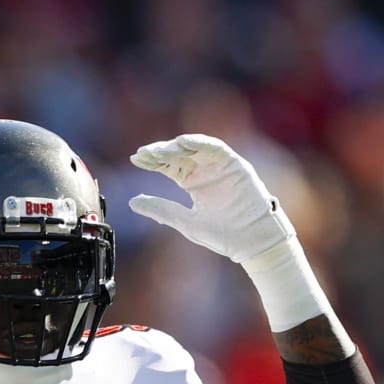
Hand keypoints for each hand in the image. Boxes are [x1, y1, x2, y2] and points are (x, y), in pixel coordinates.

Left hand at [128, 133, 293, 264]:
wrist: (251, 241)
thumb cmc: (222, 235)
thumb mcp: (185, 221)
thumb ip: (161, 210)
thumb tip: (131, 201)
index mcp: (192, 182)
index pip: (168, 166)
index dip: (152, 162)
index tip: (136, 159)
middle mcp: (204, 170)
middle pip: (178, 154)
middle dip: (160, 152)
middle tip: (144, 154)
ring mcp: (219, 166)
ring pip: (194, 148)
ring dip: (177, 146)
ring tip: (160, 150)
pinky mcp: (235, 164)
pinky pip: (216, 148)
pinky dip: (200, 142)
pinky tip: (183, 142)